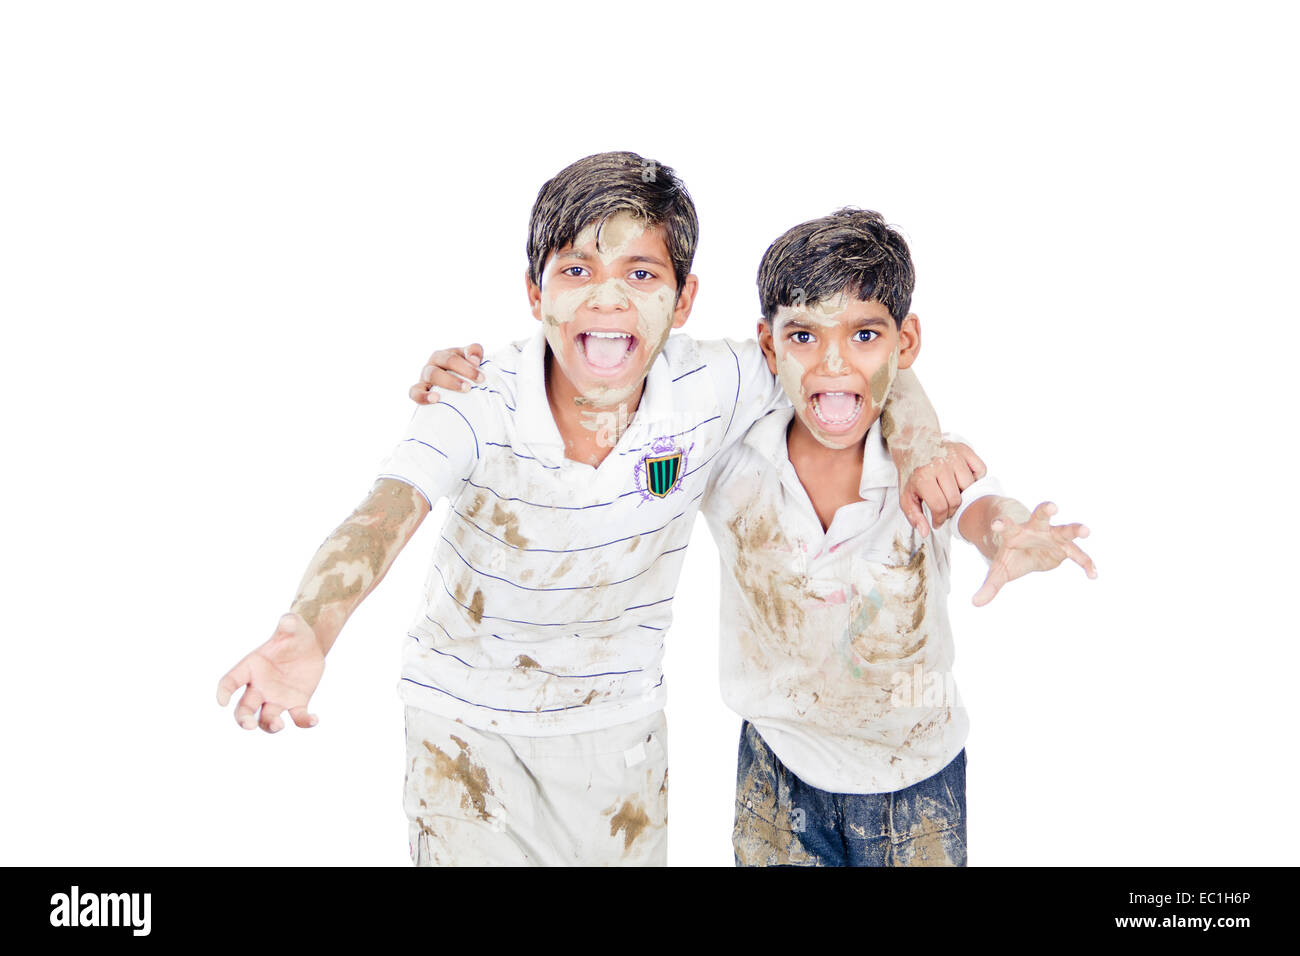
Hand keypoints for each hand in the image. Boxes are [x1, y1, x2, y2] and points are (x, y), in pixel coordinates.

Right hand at [216, 613, 324, 732]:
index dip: (223, 692)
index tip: (222, 701)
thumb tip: (288, 619)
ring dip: (269, 725)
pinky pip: (298, 718)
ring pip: (266, 719)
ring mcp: (277, 698)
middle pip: (243, 709)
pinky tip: (314, 719)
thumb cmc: (294, 635)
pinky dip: (305, 722)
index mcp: (251, 667)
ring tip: (279, 724)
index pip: (229, 682)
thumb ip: (288, 624)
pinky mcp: (296, 703)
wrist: (310, 645)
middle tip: (249, 725)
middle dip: (243, 719)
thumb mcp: (292, 627)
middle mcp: (260, 687)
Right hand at [408, 344, 484, 404]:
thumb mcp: (470, 362)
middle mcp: (434, 362)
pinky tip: (436, 399)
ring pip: (432, 374)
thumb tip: (475, 359)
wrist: (451, 391)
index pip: (457, 355)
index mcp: (446, 355)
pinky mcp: (418, 390)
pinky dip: (423, 395)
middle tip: (473, 385)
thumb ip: (474, 353)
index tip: (481, 378)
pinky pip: (415, 392)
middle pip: (446, 361)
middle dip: (462, 372)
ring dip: (449, 382)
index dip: (468, 366)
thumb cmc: (462, 376)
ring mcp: (425, 376)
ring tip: (462, 390)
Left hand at [898, 440, 985, 537]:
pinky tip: (962, 480)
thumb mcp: (906, 496)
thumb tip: (926, 533)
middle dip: (951, 510)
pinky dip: (976, 479)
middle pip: (956, 499)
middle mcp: (939, 465)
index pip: (940, 506)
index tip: (937, 521)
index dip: (940, 519)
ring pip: (969, 486)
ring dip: (963, 495)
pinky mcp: (965, 450)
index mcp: (923, 477)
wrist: (914, 446)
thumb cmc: (912, 474)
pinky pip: (981, 470)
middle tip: (944, 508)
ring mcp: (954, 456)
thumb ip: (914, 516)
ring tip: (952, 493)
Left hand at [972, 501, 1096, 606]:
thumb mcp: (999, 571)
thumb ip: (990, 585)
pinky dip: (1086, 563)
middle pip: (1040, 516)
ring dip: (1075, 529)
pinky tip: (1092, 575)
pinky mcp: (1065, 547)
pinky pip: (1078, 555)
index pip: (1006, 525)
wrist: (1026, 548)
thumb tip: (975, 603)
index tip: (996, 524)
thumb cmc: (1011, 555)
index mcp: (1014, 531)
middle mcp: (1035, 529)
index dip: (1001, 524)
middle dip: (1046, 509)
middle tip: (1052, 506)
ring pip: (1065, 529)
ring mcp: (1052, 536)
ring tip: (1086, 531)